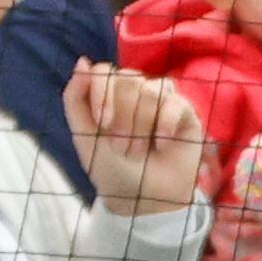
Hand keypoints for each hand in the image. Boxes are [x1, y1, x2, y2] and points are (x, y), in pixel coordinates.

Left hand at [62, 64, 209, 217]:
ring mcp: (163, 101)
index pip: (104, 71)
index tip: (102, 124)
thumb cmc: (112, 169)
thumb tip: (83, 61)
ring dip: (141, 125)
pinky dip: (165, 123)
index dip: (102, 94)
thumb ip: (74, 98)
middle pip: (128, 80)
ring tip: (139, 151)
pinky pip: (176, 103)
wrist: (143, 199)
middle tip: (122, 147)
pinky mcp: (186, 114)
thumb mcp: (83, 136)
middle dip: (122, 116)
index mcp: (110, 93)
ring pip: (150, 90)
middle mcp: (136, 91)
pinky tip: (161, 144)